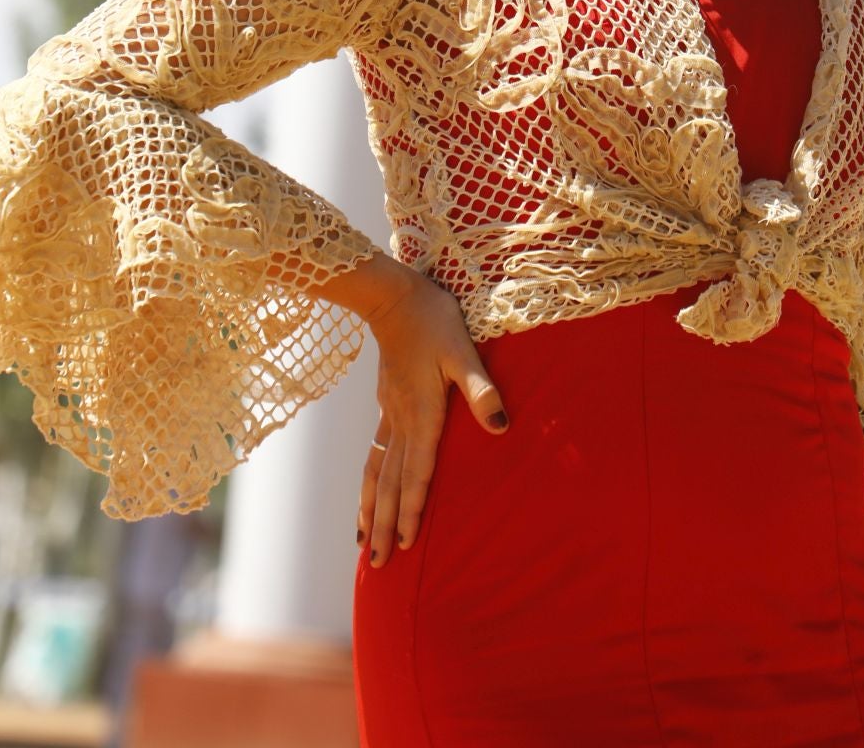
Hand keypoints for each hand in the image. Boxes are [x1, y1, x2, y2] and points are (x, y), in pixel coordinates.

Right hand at [356, 268, 507, 566]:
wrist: (393, 297)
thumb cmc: (434, 321)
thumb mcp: (463, 350)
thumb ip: (480, 389)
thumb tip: (500, 427)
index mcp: (422, 414)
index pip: (418, 472)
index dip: (413, 509)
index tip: (407, 545)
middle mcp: (401, 421)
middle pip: (391, 483)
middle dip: (385, 525)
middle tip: (377, 565)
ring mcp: (389, 414)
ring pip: (377, 472)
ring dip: (371, 510)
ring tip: (364, 544)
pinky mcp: (386, 405)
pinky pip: (374, 454)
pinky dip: (368, 482)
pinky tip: (366, 495)